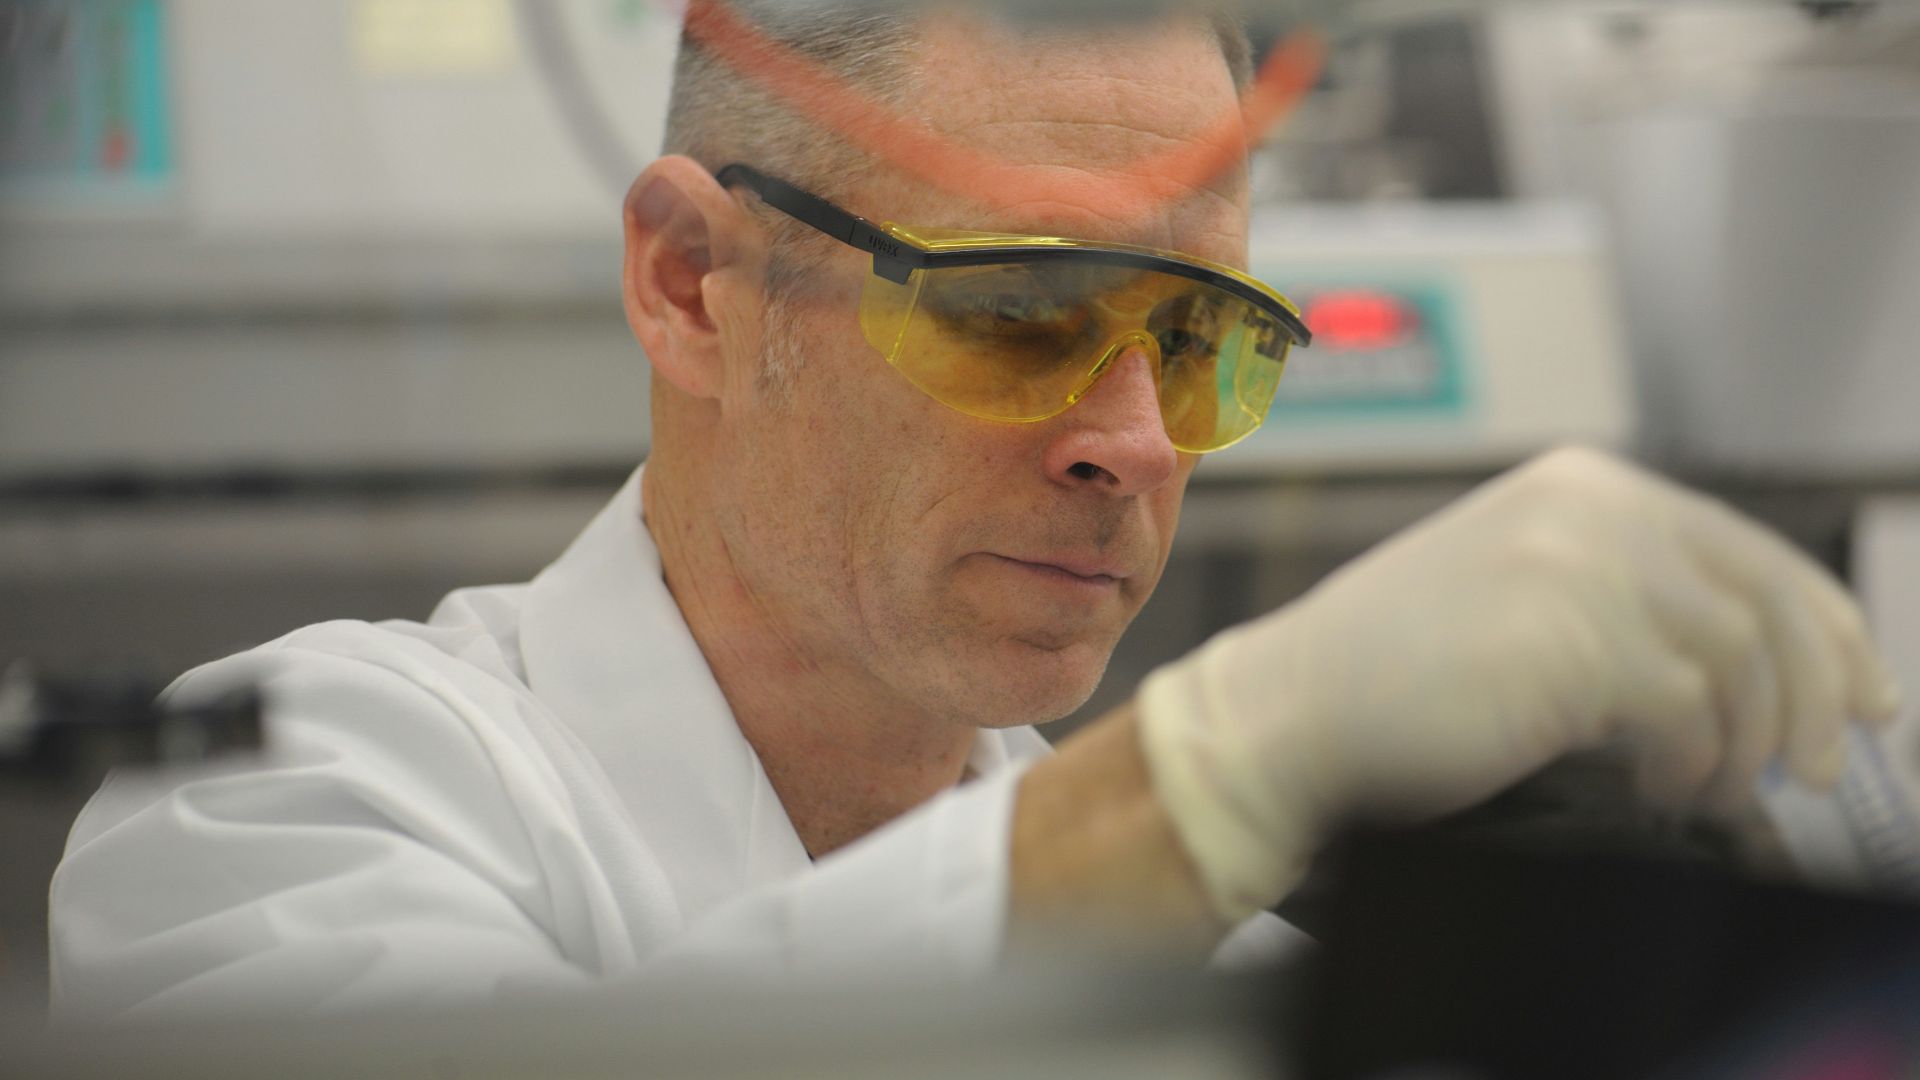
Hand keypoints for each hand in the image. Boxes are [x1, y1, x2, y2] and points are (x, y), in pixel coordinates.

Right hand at [1137, 446, 1905, 920]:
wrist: (1292, 709)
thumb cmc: (1395, 670)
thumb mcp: (1523, 592)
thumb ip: (1628, 594)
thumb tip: (1757, 660)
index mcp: (1583, 486)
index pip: (1751, 549)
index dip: (1828, 630)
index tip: (1863, 697)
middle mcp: (1592, 508)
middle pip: (1767, 603)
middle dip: (1813, 697)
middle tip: (1811, 769)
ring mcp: (1583, 569)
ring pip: (1739, 665)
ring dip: (1739, 747)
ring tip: (1705, 790)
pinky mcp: (1576, 644)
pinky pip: (1688, 716)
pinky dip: (1689, 768)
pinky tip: (1655, 790)